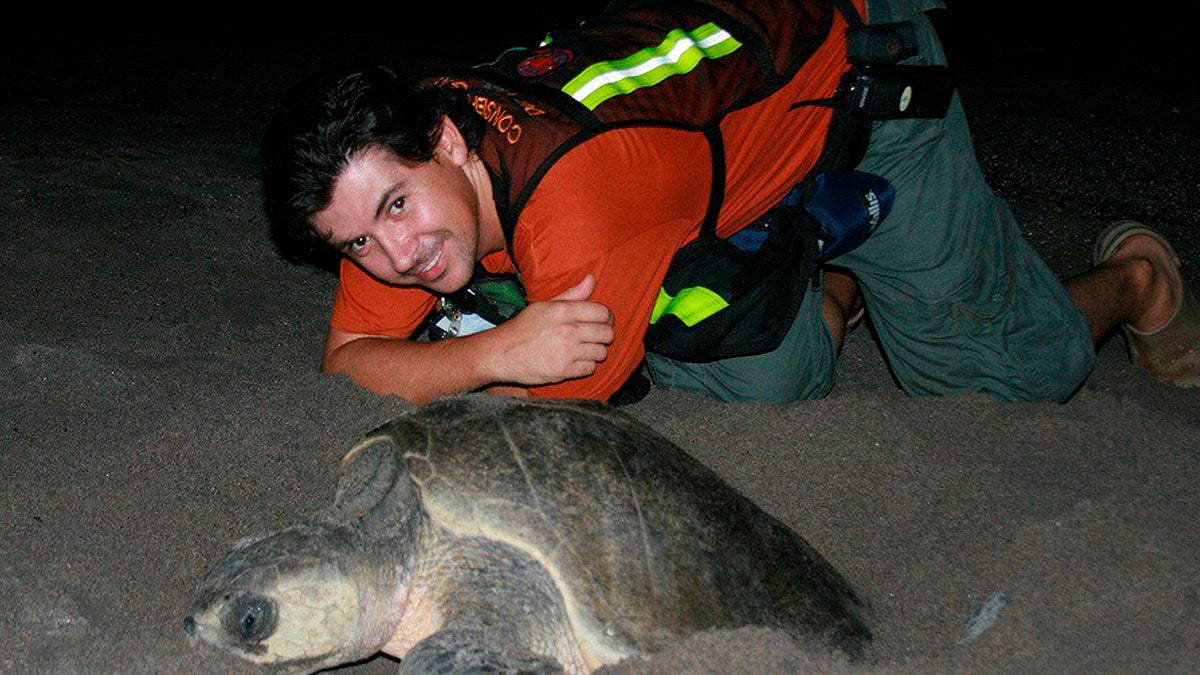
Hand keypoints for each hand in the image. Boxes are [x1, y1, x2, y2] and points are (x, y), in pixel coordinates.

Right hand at [483, 275, 614, 385]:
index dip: (606, 317)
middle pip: (606, 333)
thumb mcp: (544, 306)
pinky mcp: (564, 371)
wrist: (501, 354)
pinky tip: (576, 360)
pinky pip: (590, 368)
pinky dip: (586, 366)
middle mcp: (568, 330)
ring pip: (600, 352)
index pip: (603, 312)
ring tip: (585, 349)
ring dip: (595, 351)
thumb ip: (571, 294)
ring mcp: (567, 352)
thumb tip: (592, 279)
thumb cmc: (523, 328)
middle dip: (604, 335)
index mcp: (563, 310)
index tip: (602, 321)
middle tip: (596, 336)